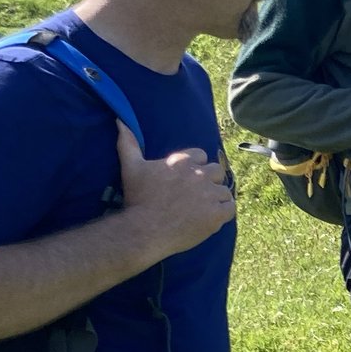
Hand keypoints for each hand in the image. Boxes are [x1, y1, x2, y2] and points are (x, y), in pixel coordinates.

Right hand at [115, 126, 235, 259]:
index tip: (187, 179)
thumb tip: (120, 121)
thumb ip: (128, 144)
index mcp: (182, 161)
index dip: (196, 167)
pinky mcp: (216, 213)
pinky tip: (212, 217)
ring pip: (224, 191)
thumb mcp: (131, 167)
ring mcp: (209, 194)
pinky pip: (230, 208)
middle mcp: (199, 174)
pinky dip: (223, 212)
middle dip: (209, 181)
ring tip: (202, 208)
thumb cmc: (138, 198)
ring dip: (216, 198)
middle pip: (216, 171)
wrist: (145, 230)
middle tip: (196, 195)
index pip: (201, 156)